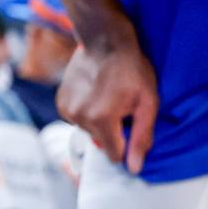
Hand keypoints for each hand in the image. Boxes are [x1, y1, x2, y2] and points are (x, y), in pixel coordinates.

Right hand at [58, 42, 157, 174]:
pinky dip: (86, 112)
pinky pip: (76, 119)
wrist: (104, 41)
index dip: (125, 145)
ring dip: (98, 121)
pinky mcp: (60, 102)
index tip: (131, 127)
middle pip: (100, 141)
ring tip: (105, 97)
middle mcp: (79, 117)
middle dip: (112, 130)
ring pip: (88, 130)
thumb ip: (141, 137)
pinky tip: (93, 94)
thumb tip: (133, 168)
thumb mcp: (147, 103)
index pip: (114, 154)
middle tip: (120, 105)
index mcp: (101, 119)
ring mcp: (66, 109)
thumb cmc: (132, 70)